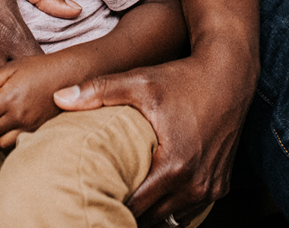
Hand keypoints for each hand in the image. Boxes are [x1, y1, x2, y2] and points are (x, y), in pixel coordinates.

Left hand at [0, 55, 79, 147]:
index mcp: (8, 98)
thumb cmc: (39, 68)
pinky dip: (8, 140)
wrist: (70, 75)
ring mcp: (29, 126)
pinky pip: (17, 143)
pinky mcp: (39, 131)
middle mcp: (18, 116)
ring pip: (1, 143)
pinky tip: (8, 130)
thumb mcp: (12, 66)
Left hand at [52, 45, 255, 225]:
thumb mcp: (139, 82)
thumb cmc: (183, 78)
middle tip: (103, 203)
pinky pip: (190, 211)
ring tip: (125, 201)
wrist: (229, 74)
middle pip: (152, 218)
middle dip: (127, 213)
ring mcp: (210, 188)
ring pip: (172, 219)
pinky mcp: (220, 186)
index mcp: (173, 166)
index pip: (134, 206)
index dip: (111, 204)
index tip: (92, 199)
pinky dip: (172, 208)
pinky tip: (153, 197)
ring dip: (151, 213)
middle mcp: (195, 184)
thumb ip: (98, 92)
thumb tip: (59, 97)